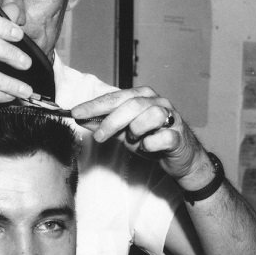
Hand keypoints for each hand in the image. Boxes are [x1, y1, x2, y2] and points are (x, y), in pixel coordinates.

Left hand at [70, 87, 209, 184]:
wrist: (179, 158)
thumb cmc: (151, 140)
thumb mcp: (123, 133)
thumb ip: (104, 125)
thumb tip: (80, 119)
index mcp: (143, 97)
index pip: (115, 97)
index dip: (94, 105)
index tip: (76, 113)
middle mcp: (158, 102)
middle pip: (132, 104)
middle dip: (112, 121)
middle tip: (99, 137)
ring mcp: (171, 117)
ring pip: (151, 115)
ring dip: (137, 131)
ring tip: (135, 140)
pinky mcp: (179, 136)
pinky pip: (163, 138)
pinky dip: (151, 144)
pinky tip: (148, 148)